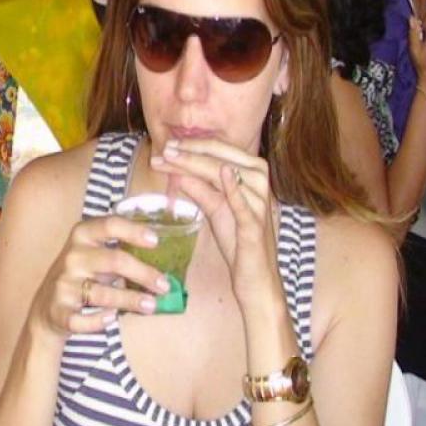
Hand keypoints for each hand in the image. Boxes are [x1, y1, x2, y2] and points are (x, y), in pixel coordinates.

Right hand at [29, 216, 169, 335]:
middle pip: (114, 261)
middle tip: (164, 285)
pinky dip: (98, 321)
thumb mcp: (95, 254)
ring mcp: (63, 284)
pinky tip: (111, 319)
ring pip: (102, 293)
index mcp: (82, 235)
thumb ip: (120, 250)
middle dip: (144, 273)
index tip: (155, 240)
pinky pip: (82, 319)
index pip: (109, 224)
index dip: (133, 231)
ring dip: (131, 300)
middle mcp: (72, 257)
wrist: (47, 307)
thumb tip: (165, 259)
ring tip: (151, 305)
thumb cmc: (83, 275)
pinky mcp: (58, 311)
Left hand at [151, 138, 279, 307]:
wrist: (255, 278)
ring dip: (200, 164)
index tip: (167, 146)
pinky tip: (223, 173)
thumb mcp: (215, 210)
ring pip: (229, 174)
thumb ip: (200, 189)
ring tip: (174, 159)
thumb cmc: (238, 242)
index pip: (221, 152)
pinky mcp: (255, 226)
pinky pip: (245, 204)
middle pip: (223, 157)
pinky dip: (235, 188)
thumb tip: (178, 171)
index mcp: (251, 176)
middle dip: (191, 151)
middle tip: (165, 149)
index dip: (193, 146)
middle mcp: (259, 184)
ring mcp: (260, 204)